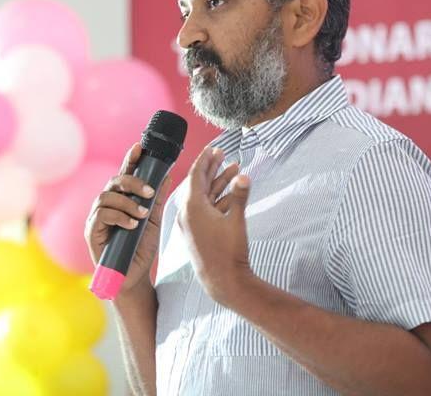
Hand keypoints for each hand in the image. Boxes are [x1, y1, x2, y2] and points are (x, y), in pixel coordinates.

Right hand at [85, 143, 172, 297]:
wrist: (134, 277)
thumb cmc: (141, 249)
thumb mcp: (154, 221)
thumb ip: (157, 199)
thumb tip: (166, 174)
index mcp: (122, 200)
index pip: (125, 175)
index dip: (130, 160)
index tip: (139, 147)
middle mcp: (107, 205)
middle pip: (114, 181)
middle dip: (132, 182)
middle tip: (149, 192)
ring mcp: (97, 217)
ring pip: (106, 196)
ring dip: (127, 202)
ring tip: (142, 215)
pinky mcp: (91, 231)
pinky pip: (101, 214)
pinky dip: (119, 216)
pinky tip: (132, 225)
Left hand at [177, 146, 252, 304]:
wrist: (223, 281)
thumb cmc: (228, 252)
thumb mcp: (236, 221)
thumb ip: (239, 196)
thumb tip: (244, 176)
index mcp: (192, 207)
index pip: (196, 175)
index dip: (205, 159)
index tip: (212, 148)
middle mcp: (187, 214)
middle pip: (199, 183)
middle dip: (211, 167)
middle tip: (221, 153)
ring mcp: (191, 224)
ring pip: (204, 196)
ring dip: (218, 182)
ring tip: (233, 168)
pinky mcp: (197, 232)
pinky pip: (206, 208)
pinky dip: (217, 197)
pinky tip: (230, 191)